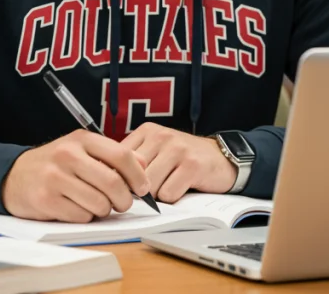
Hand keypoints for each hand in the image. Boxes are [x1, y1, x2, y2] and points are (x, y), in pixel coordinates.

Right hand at [2, 129, 150, 222]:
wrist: (13, 175)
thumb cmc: (55, 164)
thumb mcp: (82, 149)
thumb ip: (113, 155)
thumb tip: (144, 166)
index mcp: (81, 139)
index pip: (122, 156)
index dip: (138, 176)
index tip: (142, 188)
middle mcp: (68, 155)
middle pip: (113, 184)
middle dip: (124, 200)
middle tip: (122, 204)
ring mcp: (55, 178)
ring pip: (99, 204)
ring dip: (104, 210)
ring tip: (96, 204)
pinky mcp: (46, 200)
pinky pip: (81, 216)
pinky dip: (85, 217)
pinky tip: (77, 207)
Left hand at [120, 123, 236, 202]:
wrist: (221, 158)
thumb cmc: (182, 159)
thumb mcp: (155, 151)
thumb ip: (134, 161)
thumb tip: (107, 180)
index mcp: (147, 131)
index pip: (119, 160)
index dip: (122, 178)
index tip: (130, 185)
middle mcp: (161, 136)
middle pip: (134, 176)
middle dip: (140, 189)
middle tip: (153, 189)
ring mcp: (177, 149)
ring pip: (150, 186)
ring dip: (158, 194)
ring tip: (170, 185)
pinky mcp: (192, 166)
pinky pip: (168, 193)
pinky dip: (173, 198)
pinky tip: (182, 188)